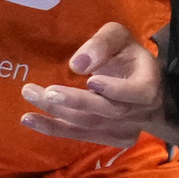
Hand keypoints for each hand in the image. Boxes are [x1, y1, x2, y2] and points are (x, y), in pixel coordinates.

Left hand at [20, 22, 174, 149]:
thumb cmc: (127, 56)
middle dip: (75, 101)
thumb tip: (77, 64)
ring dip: (57, 114)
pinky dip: (54, 128)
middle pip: (107, 111)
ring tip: (31, 97)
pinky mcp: (110, 139)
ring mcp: (126, 130)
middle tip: (45, 90)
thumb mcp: (120, 38)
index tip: (91, 80)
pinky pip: (80, 136)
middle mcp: (140, 112)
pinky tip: (30, 119)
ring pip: (90, 125)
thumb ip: (102, 43)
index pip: (138, 93)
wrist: (143, 85)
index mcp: (149, 85)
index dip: (116, 90)